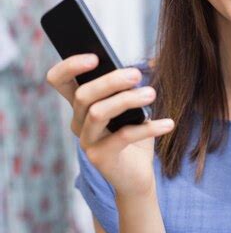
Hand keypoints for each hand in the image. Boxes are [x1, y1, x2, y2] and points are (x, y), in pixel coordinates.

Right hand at [46, 54, 174, 197]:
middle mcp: (78, 122)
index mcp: (81, 105)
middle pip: (83, 95)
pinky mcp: (100, 158)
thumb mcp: (131, 107)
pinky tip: (168, 123)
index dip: (70, 66)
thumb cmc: (134, 135)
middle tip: (137, 74)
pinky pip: (123, 137)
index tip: (95, 57)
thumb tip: (143, 67)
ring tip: (152, 94)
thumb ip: (129, 87)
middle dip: (110, 81)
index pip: (59, 80)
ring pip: (98, 113)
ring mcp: (87, 142)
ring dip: (126, 100)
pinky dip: (148, 127)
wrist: (137, 175)